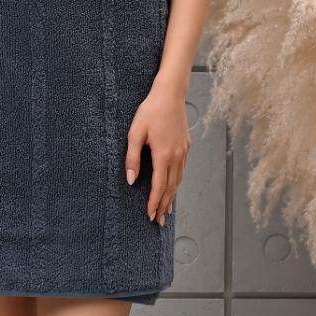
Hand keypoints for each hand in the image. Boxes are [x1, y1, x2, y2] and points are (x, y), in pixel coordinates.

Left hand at [124, 79, 189, 225]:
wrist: (170, 94)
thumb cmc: (151, 111)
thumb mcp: (135, 133)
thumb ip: (132, 158)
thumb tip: (130, 179)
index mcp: (163, 155)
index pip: (158, 186)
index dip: (153, 202)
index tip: (149, 215)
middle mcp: (176, 156)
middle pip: (171, 188)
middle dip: (163, 205)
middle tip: (158, 221)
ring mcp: (183, 152)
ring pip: (178, 181)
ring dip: (171, 197)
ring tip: (166, 210)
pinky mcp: (186, 146)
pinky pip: (182, 170)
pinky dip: (177, 183)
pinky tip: (174, 186)